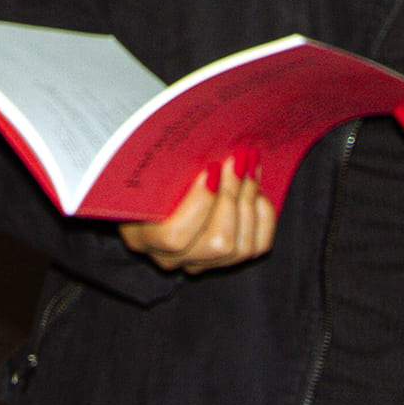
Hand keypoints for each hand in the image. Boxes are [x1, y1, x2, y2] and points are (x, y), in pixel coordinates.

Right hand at [118, 157, 277, 273]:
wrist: (157, 184)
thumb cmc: (151, 171)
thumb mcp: (149, 166)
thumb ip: (166, 162)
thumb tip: (201, 142)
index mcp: (141, 236)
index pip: (174, 236)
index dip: (200, 204)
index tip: (212, 168)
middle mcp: (169, 257)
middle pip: (217, 243)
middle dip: (233, 196)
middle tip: (238, 160)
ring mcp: (198, 262)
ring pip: (239, 248)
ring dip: (249, 201)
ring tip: (249, 167)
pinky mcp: (225, 259)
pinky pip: (256, 246)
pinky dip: (262, 216)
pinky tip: (256, 191)